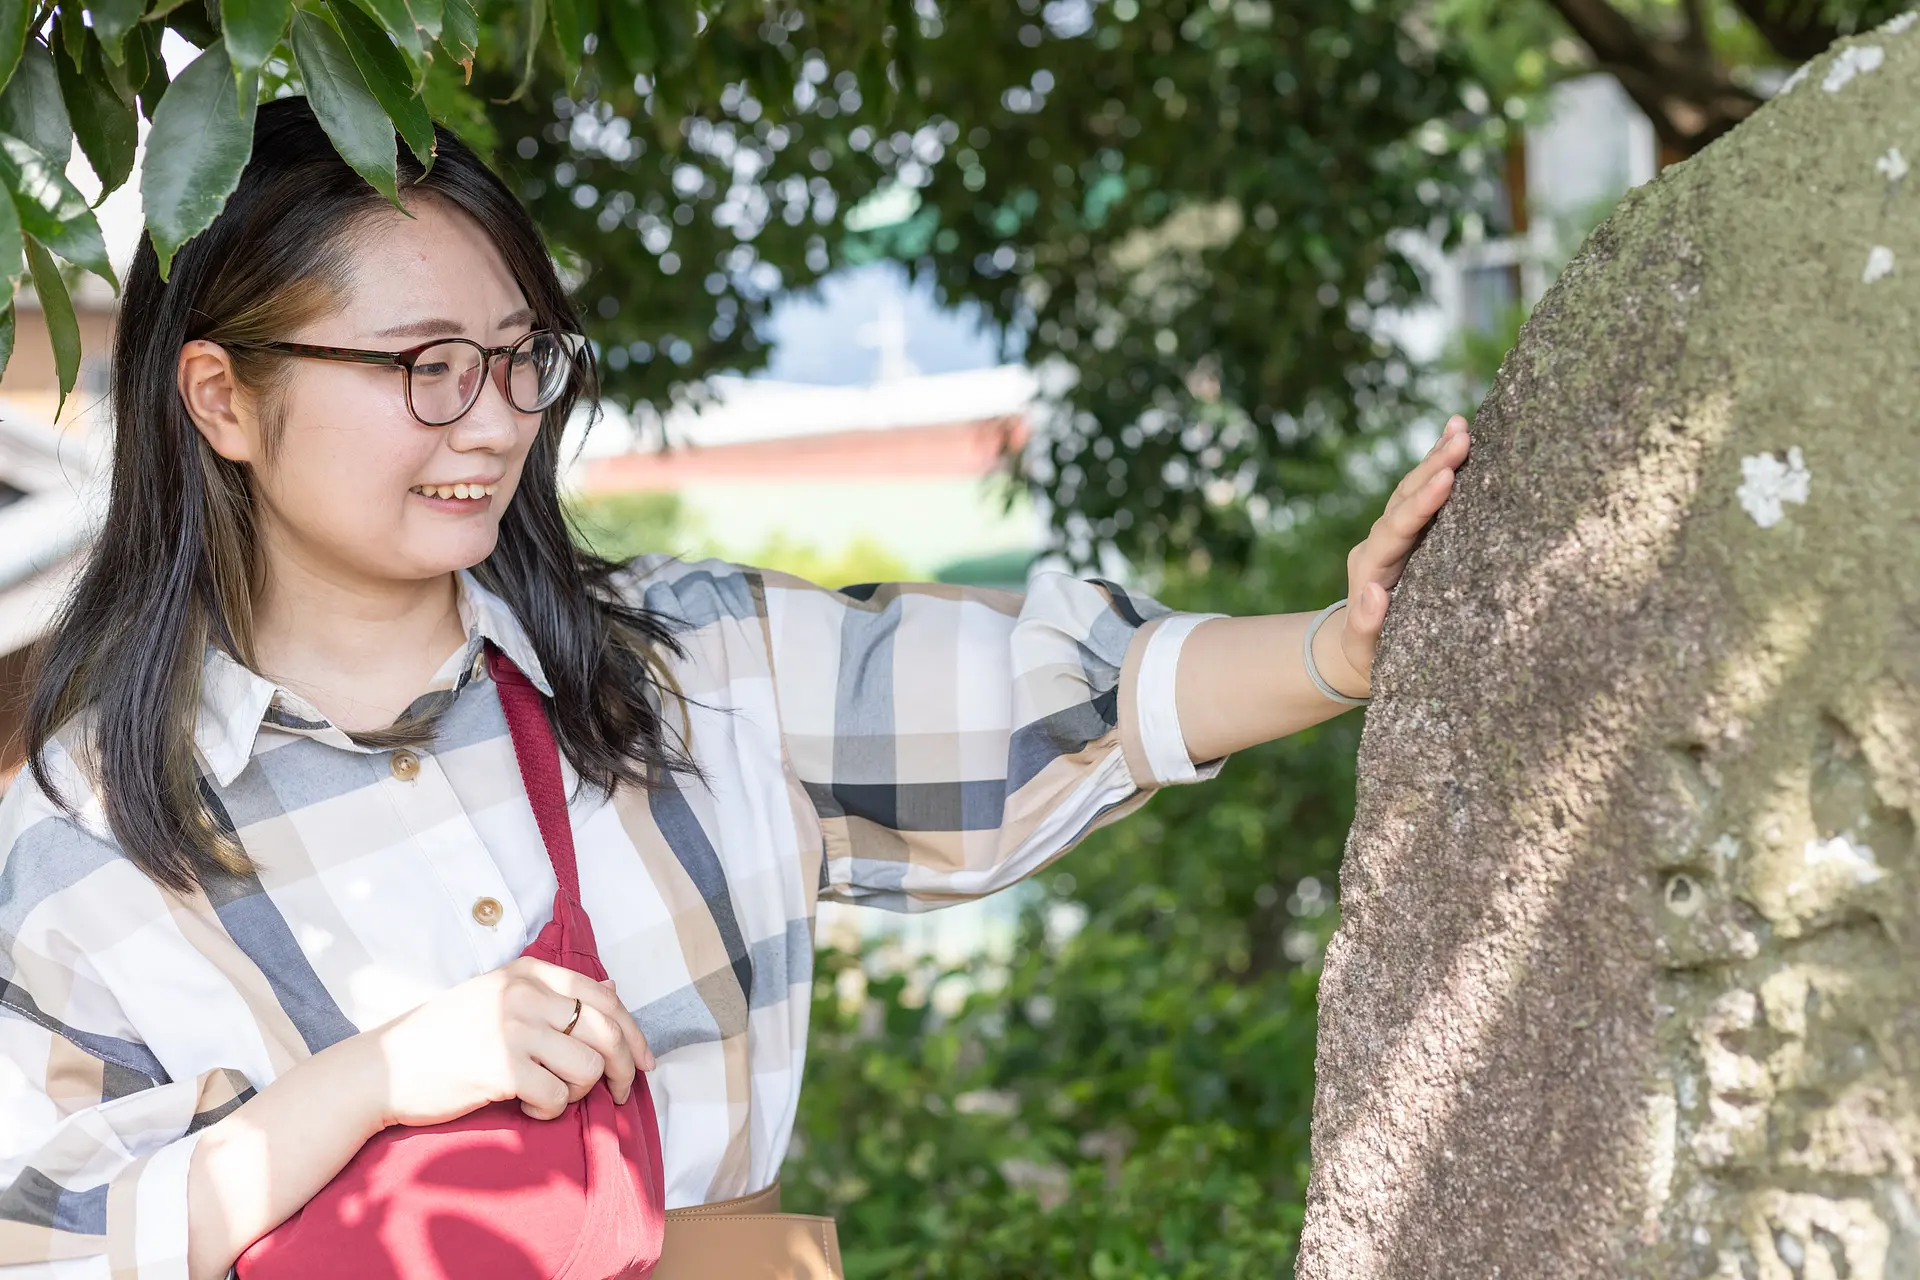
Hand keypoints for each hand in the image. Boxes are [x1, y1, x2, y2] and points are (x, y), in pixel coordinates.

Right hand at [352, 956, 655, 1127]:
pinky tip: (525, 1104)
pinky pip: (556, 1097)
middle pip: (607, 1031)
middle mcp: (524, 995)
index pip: (604, 997)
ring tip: (549, 1094)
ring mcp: (513, 1029)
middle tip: (620, 1094)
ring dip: (578, 1092)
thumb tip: (613, 986)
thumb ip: (554, 992)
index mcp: (527, 973)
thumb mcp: (499, 998)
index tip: (645, 1060)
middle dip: (625, 1069)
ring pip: (588, 1067)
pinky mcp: (502, 1068)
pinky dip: (548, 1109)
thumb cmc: (442, 1036)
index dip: (633, 1032)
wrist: (381, 1068)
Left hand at [1330, 414, 1471, 693]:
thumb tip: (1375, 593)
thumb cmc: (1368, 657)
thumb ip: (1366, 624)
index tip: (1445, 479)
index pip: (1397, 530)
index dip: (1421, 504)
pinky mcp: (1412, 534)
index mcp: (1371, 568)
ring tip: (1461, 426)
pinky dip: (1440, 465)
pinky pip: (1424, 494)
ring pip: (1413, 489)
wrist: (1357, 652)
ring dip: (1436, 457)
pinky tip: (1457, 435)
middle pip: (1404, 499)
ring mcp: (1395, 535)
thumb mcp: (1365, 649)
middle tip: (1462, 437)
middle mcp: (1380, 544)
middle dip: (1433, 467)